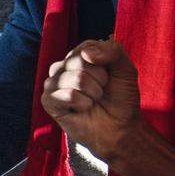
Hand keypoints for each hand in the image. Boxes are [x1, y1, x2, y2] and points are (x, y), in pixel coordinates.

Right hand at [40, 38, 141, 159]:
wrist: (121, 128)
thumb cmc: (121, 99)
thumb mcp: (126, 69)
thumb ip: (113, 51)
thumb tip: (87, 53)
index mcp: (78, 56)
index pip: (86, 47)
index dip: (104, 63)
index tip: (108, 77)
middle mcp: (63, 67)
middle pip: (80, 61)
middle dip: (99, 79)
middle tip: (101, 92)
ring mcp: (53, 84)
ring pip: (76, 78)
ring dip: (93, 93)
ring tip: (93, 101)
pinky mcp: (48, 101)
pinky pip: (68, 95)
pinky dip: (83, 104)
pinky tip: (82, 109)